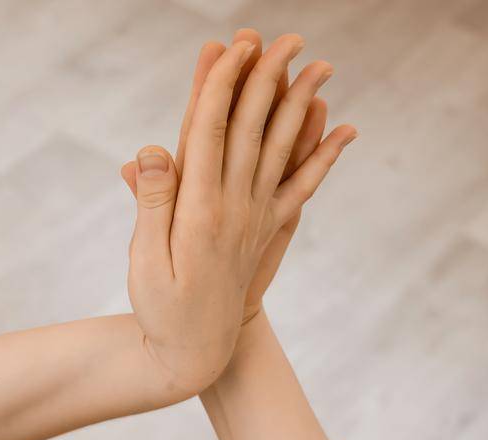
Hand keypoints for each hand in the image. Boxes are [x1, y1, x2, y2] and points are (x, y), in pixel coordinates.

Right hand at [124, 32, 355, 390]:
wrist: (195, 355)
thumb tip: (152, 149)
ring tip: (320, 63)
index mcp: (198, 210)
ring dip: (302, 103)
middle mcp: (236, 208)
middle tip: (282, 36)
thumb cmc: (159, 307)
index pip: (210, 131)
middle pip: (252, 129)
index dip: (223, 83)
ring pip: (282, 148)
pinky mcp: (268, 231)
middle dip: (266, 77)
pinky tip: (343, 127)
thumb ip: (152, 202)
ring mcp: (257, 218)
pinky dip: (323, 155)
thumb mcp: (143, 258)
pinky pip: (302, 186)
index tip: (235, 46)